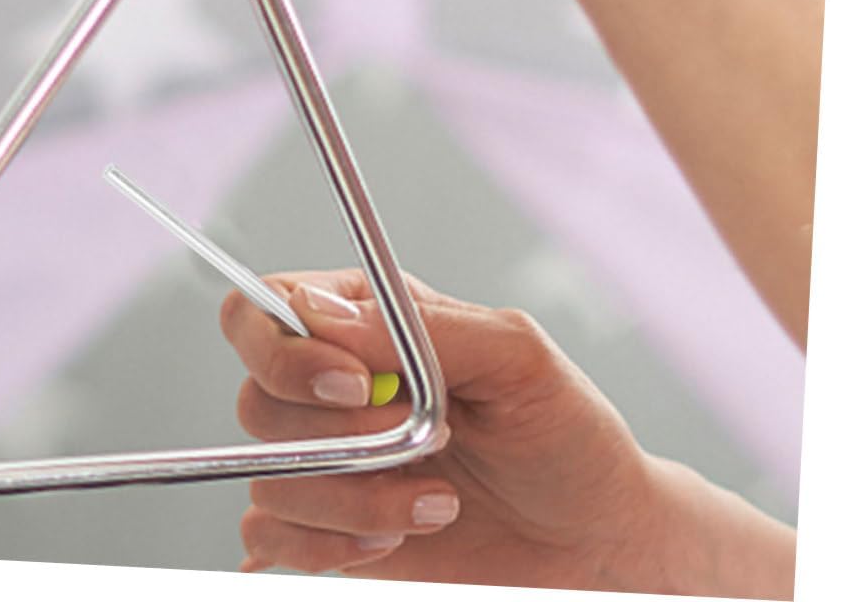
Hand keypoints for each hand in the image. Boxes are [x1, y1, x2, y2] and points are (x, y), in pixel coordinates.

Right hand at [221, 268, 794, 596]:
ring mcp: (326, 463)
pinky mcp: (328, 532)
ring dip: (351, 500)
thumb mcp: (514, 354)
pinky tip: (391, 540)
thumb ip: (416, 326)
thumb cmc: (567, 433)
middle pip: (257, 398)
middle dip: (338, 435)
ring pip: (268, 478)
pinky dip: (323, 548)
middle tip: (418, 442)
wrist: (597, 542)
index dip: (286, 346)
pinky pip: (268, 540)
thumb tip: (322, 314)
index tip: (355, 383)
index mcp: (364, 322)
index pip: (265, 306)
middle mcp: (333, 388)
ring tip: (436, 503)